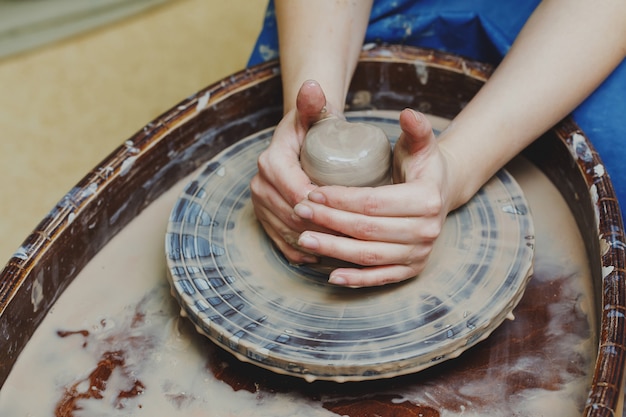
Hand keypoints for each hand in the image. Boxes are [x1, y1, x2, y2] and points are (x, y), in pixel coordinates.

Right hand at [250, 80, 342, 263]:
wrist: (297, 135)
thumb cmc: (313, 124)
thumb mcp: (315, 113)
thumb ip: (314, 102)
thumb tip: (312, 85)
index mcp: (271, 162)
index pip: (299, 193)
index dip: (324, 208)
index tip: (352, 214)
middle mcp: (259, 183)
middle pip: (293, 217)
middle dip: (322, 229)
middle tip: (353, 238)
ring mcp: (259, 202)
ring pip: (287, 232)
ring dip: (313, 244)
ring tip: (341, 249)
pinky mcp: (263, 216)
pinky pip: (279, 241)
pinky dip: (298, 252)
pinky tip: (318, 256)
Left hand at [293, 109, 454, 286]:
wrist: (441, 193)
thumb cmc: (422, 166)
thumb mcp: (421, 144)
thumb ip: (416, 128)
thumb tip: (407, 113)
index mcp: (426, 199)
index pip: (373, 202)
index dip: (339, 198)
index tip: (312, 191)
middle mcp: (426, 231)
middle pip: (367, 230)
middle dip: (329, 222)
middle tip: (300, 212)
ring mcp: (420, 254)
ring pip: (369, 255)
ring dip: (334, 250)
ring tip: (304, 239)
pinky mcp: (412, 270)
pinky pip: (380, 278)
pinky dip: (356, 279)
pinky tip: (331, 276)